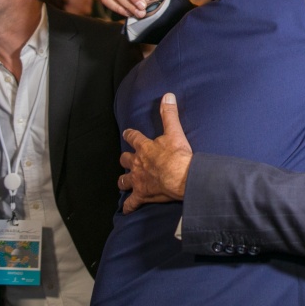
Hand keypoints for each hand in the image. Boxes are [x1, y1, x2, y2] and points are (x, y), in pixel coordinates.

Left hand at [119, 93, 192, 213]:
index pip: (133, 138)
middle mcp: (137, 164)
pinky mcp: (142, 195)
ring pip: (124, 181)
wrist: (181, 178)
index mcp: (144, 148)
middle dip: (125, 159)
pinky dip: (129, 206)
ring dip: (124, 181)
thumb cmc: (178, 156)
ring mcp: (138, 180)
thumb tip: (168, 95)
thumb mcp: (175, 131)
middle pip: (125, 160)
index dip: (130, 135)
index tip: (128, 134)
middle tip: (127, 159)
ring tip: (124, 182)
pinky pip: (132, 203)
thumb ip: (169, 114)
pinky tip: (127, 209)